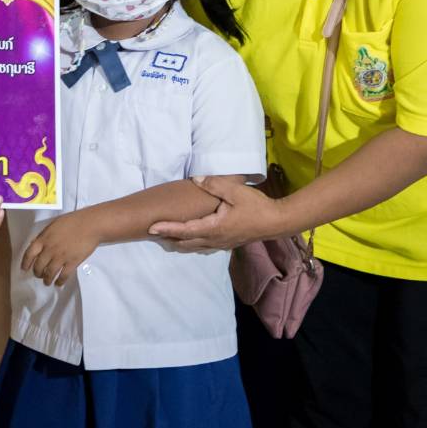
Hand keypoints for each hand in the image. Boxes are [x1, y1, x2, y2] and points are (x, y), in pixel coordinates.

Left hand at [21, 212, 100, 285]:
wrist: (90, 225)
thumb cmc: (73, 221)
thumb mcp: (54, 225)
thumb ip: (44, 235)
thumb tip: (35, 243)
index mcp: (44, 238)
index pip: (29, 253)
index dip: (25, 263)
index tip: (24, 268)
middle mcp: (50, 249)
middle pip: (39, 266)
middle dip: (37, 273)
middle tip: (39, 275)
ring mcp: (61, 257)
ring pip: (49, 273)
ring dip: (47, 280)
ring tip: (47, 282)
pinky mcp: (72, 262)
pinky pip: (63, 276)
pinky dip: (60, 281)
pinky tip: (59, 283)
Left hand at [148, 176, 289, 251]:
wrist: (276, 222)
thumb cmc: (256, 206)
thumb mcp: (234, 191)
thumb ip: (213, 184)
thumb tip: (194, 179)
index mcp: (214, 227)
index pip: (184, 229)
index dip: (167, 228)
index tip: (151, 227)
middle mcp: (214, 240)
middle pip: (185, 242)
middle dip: (167, 238)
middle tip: (151, 233)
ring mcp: (220, 244)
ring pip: (194, 247)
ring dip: (178, 243)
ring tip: (164, 238)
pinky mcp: (226, 244)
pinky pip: (203, 247)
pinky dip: (191, 245)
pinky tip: (188, 241)